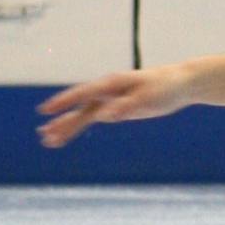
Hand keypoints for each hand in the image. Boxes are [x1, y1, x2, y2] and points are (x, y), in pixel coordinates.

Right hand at [37, 64, 195, 149]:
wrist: (181, 83)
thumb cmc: (166, 87)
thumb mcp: (148, 97)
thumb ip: (126, 106)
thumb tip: (104, 116)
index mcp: (112, 83)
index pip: (84, 94)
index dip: (65, 102)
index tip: (47, 110)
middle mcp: (107, 90)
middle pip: (80, 107)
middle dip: (62, 120)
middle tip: (44, 133)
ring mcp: (110, 99)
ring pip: (83, 115)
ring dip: (67, 126)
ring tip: (48, 140)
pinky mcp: (117, 108)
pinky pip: (93, 119)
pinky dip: (80, 127)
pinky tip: (68, 136)